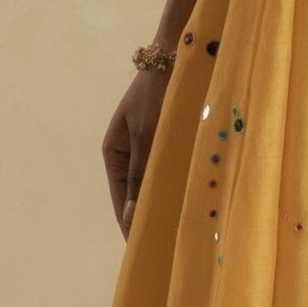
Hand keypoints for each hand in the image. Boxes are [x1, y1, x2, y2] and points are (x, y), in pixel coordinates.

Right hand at [102, 69, 167, 237]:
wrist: (179, 56)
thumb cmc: (158, 94)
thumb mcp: (147, 136)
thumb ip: (140, 176)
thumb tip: (129, 218)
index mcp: (113, 153)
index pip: (120, 201)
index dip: (131, 226)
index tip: (145, 250)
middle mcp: (129, 154)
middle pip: (137, 196)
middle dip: (150, 218)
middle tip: (167, 248)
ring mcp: (149, 148)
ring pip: (156, 185)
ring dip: (167, 203)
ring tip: (182, 231)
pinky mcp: (169, 143)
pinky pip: (171, 172)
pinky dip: (179, 186)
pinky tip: (193, 203)